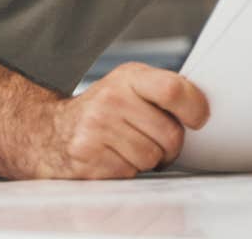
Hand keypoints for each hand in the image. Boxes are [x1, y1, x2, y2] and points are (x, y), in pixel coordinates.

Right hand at [18, 63, 209, 178]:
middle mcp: (111, 100)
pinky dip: (128, 170)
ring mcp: (98, 129)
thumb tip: (203, 108)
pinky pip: (131, 172)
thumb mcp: (129, 86)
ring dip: (148, 160)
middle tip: (155, 140)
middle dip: (170, 145)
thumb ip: (162, 91)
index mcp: (128, 78)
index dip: (195, 107)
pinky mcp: (89, 158)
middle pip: (170, 134)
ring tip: (130, 147)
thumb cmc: (101, 111)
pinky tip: (114, 157)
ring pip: (152, 157)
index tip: (198, 118)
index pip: (173, 89)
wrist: (49, 132)